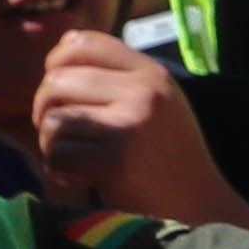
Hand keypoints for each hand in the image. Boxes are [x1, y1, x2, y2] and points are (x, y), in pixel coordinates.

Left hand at [30, 30, 248, 226]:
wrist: (202, 205)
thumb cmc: (170, 155)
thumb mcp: (158, 102)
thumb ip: (120, 76)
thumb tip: (61, 49)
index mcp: (153, 75)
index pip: (82, 43)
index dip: (56, 62)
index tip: (61, 90)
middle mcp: (143, 93)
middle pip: (56, 82)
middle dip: (45, 110)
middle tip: (63, 135)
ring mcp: (129, 127)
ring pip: (52, 121)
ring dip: (52, 145)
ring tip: (75, 159)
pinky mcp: (114, 162)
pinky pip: (57, 154)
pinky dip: (58, 170)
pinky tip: (79, 178)